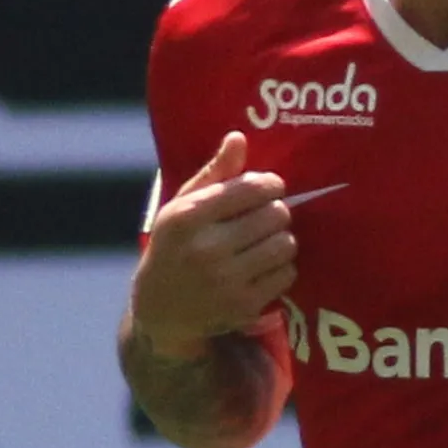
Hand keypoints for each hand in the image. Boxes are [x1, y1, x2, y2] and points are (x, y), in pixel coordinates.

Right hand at [128, 132, 297, 358]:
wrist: (161, 309)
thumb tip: (239, 138)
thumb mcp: (181, 206)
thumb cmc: (175, 246)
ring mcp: (226, 280)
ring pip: (285, 244)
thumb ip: (214, 173)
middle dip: (277, 211)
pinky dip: (281, 267)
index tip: (271, 188)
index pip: (252, 187)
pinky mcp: (243, 305)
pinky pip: (286, 274)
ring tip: (266, 240)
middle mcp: (206, 248)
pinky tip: (263, 266)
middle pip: (276, 214)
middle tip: (267, 216)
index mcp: (188, 216)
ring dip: (282, 239)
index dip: (271, 184)